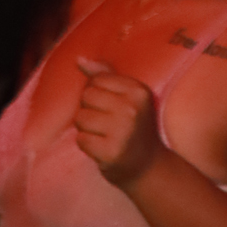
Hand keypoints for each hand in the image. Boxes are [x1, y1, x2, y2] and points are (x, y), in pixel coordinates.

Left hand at [74, 58, 162, 187]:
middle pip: (86, 97)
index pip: (97, 80)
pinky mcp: (111, 151)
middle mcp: (132, 108)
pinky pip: (81, 140)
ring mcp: (122, 131)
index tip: (111, 107)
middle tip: (107, 124)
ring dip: (86, 129)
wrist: (147, 166)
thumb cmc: (132, 127)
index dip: (96, 94)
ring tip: (103, 135)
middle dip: (89, 111)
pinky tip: (102, 148)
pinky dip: (87, 145)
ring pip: (80, 118)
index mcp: (138, 91)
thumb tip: (79, 60)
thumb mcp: (127, 97)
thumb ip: (105, 76)